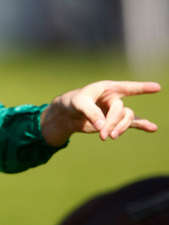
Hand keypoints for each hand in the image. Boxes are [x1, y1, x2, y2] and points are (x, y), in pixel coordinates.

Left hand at [40, 80, 159, 146]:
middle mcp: (114, 98)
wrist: (66, 114)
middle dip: (113, 123)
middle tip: (103, 134)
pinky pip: (131, 123)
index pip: (127, 87)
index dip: (141, 88)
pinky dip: (142, 126)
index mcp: (107, 88)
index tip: (157, 88)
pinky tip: (152, 128)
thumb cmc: (72, 102)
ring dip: (120, 128)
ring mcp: (114, 110)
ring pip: (126, 119)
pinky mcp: (113, 121)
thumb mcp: (78, 103)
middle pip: (121, 111)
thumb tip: (103, 126)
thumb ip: (91, 112)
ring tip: (110, 137)